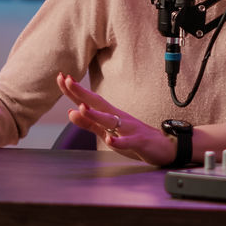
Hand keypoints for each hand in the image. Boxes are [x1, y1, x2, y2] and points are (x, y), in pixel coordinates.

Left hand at [56, 72, 176, 166]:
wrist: (164, 147)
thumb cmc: (134, 138)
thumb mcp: (108, 132)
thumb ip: (90, 124)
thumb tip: (71, 112)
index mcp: (111, 115)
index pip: (89, 100)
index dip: (75, 90)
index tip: (61, 78)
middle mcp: (119, 118)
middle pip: (98, 103)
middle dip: (82, 93)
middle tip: (67, 81)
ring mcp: (129, 129)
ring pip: (111, 121)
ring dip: (96, 115)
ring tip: (82, 108)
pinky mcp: (139, 142)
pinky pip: (128, 142)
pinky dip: (119, 142)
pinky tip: (110, 141)